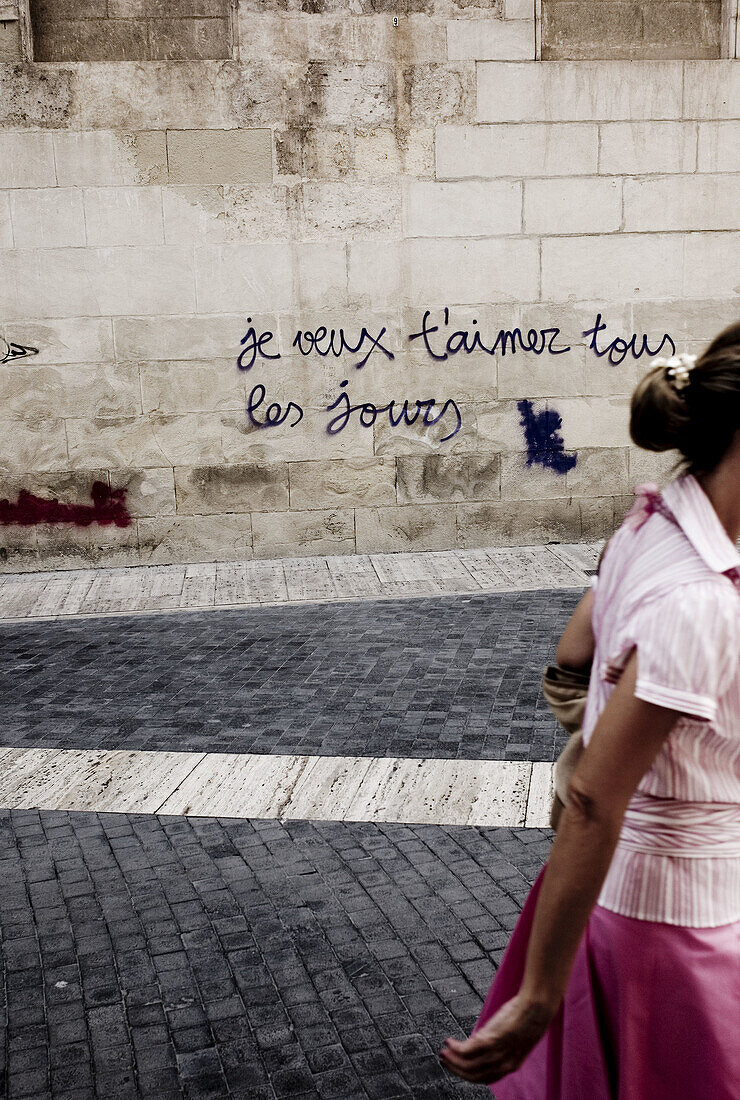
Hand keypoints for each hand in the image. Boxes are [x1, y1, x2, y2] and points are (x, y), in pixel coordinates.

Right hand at [439, 993, 554, 1083]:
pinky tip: (449, 1041)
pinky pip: (466, 1050)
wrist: (537, 1008)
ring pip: (468, 1065)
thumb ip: (502, 1044)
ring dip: (452, 1060)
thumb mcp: (516, 1037)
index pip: (486, 1079)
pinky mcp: (490, 1040)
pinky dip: (455, 1047)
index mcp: (511, 1066)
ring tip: (444, 1052)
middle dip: (457, 1070)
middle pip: (474, 1076)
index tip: (458, 1068)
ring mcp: (497, 1053)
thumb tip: (485, 1040)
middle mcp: (503, 1065)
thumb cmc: (529, 1018)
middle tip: (445, 1061)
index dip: (469, 1075)